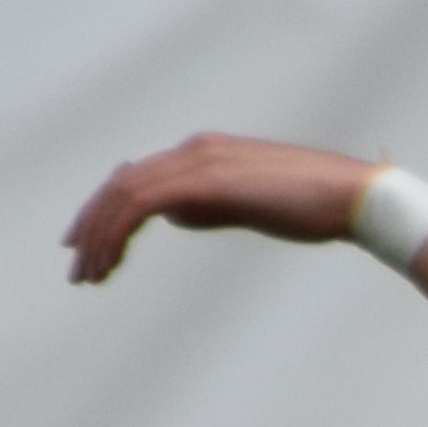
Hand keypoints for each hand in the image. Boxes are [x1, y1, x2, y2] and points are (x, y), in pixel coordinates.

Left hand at [64, 133, 375, 280]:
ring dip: (100, 237)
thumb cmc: (312, 206)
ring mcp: (196, 162)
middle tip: (78, 268)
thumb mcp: (248, 206)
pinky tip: (113, 264)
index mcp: (202, 153)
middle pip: (120, 183)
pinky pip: (141, 205)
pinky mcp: (204, 182)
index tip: (89, 246)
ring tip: (92, 276)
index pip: (137, 176)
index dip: (105, 210)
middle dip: (91, 226)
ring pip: (123, 194)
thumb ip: (208, 206)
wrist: (349, 196)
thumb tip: (175, 215)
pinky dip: (118, 234)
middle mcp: (191, 150)